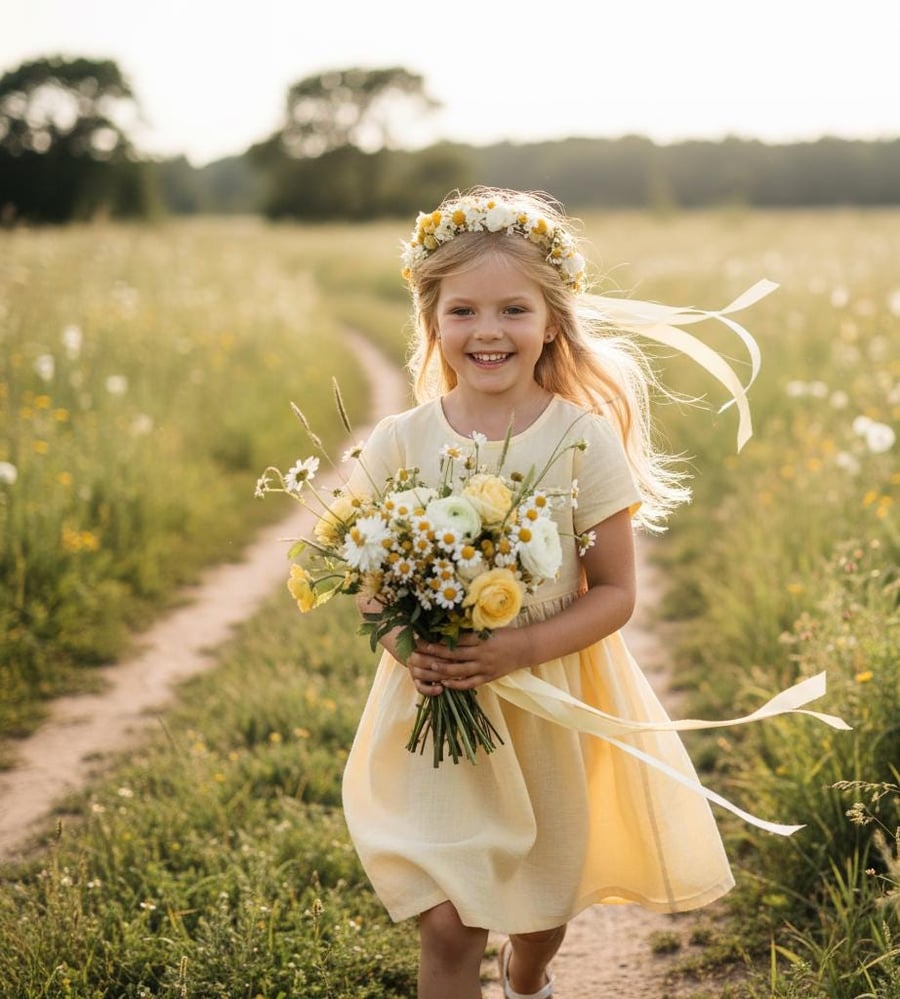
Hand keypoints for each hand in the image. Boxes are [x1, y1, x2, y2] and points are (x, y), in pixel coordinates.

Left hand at [406, 628, 532, 695]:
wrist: (525, 649)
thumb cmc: (505, 635)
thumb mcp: (489, 629)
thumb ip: (472, 630)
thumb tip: (451, 626)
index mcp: (482, 639)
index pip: (458, 640)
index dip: (441, 639)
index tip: (427, 637)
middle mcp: (482, 653)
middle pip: (455, 654)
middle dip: (437, 652)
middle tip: (421, 650)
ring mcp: (485, 667)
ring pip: (460, 670)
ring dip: (443, 669)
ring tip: (430, 667)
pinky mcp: (488, 678)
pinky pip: (470, 683)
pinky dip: (456, 684)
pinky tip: (445, 683)